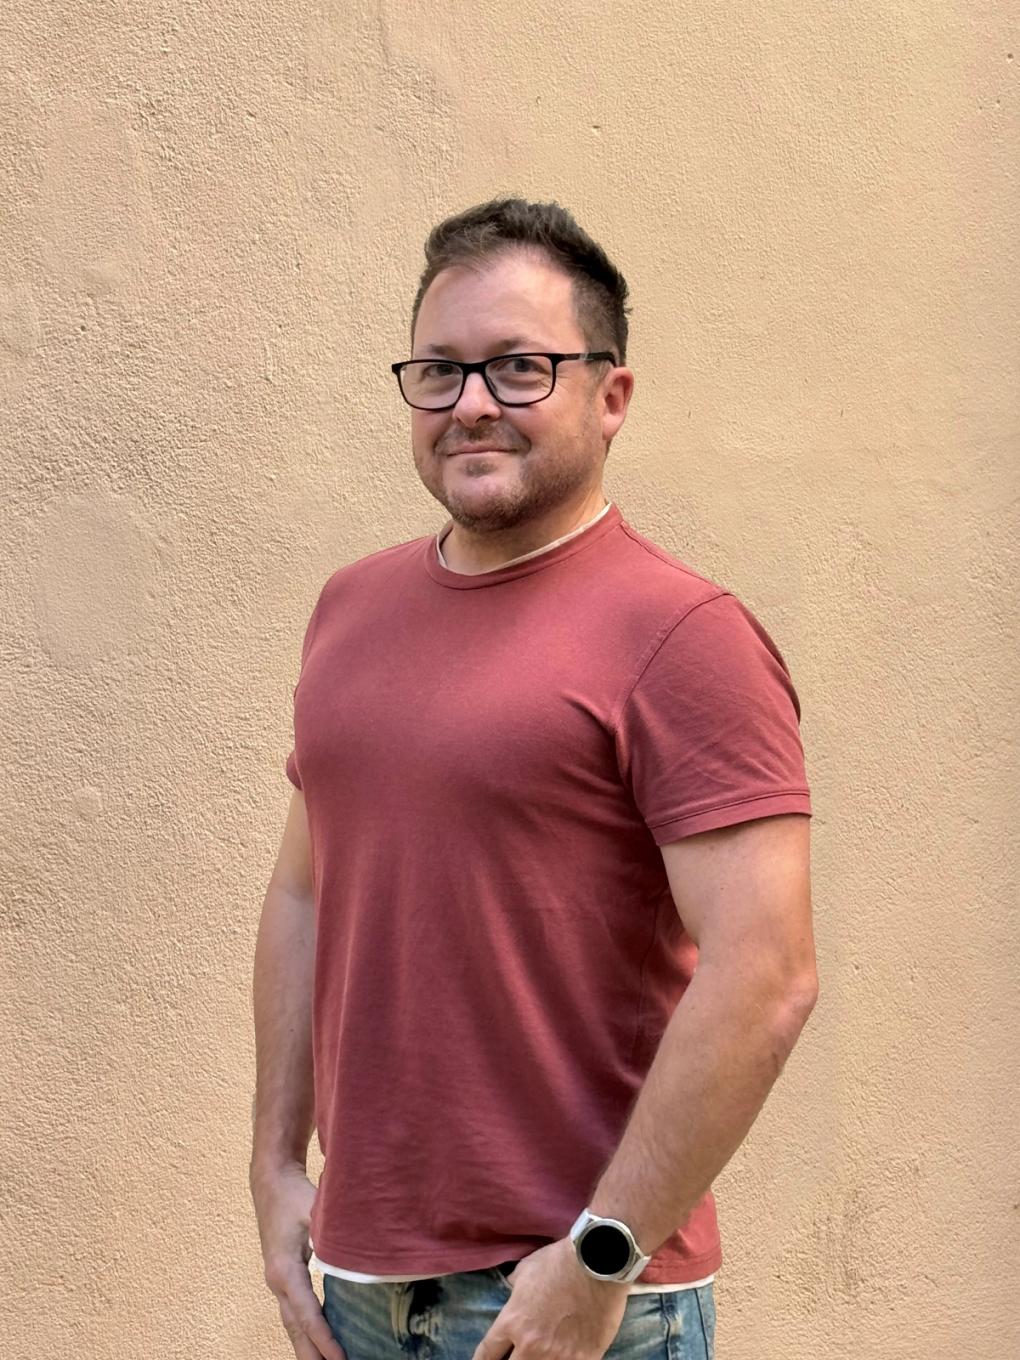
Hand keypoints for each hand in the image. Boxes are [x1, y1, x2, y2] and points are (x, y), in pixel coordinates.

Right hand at [251, 1163, 345, 1359]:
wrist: (271, 1180)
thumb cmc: (294, 1194)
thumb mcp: (315, 1210)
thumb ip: (334, 1234)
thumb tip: (359, 1253)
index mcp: (285, 1270)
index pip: (307, 1314)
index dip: (324, 1339)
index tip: (340, 1359)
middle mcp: (277, 1282)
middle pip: (296, 1328)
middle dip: (312, 1355)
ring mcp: (277, 1282)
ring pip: (292, 1324)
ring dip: (307, 1348)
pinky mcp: (282, 1277)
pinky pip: (293, 1312)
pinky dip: (305, 1331)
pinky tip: (317, 1342)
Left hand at [473, 1238, 629, 1359]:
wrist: (598, 1261)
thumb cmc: (561, 1260)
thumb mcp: (527, 1268)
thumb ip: (514, 1288)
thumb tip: (512, 1292)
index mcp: (513, 1321)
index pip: (487, 1353)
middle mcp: (531, 1344)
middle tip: (513, 1358)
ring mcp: (558, 1356)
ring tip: (538, 1358)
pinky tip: (563, 1359)